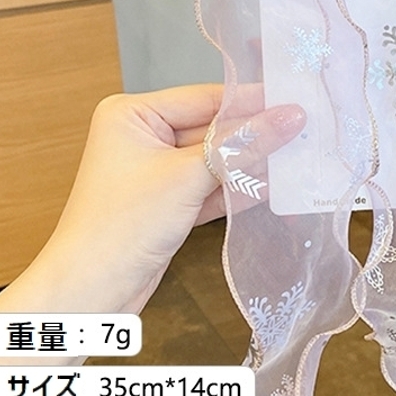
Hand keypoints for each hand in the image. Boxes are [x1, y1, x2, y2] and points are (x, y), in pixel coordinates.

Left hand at [38, 84, 304, 312]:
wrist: (89, 296)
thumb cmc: (121, 226)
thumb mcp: (186, 178)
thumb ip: (241, 146)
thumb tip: (291, 116)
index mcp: (132, 115)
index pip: (204, 98)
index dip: (251, 101)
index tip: (296, 99)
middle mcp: (142, 136)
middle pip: (213, 128)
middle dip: (256, 134)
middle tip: (306, 129)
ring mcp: (156, 172)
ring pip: (216, 159)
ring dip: (252, 163)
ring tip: (300, 156)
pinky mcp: (169, 203)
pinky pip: (212, 186)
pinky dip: (239, 189)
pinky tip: (276, 185)